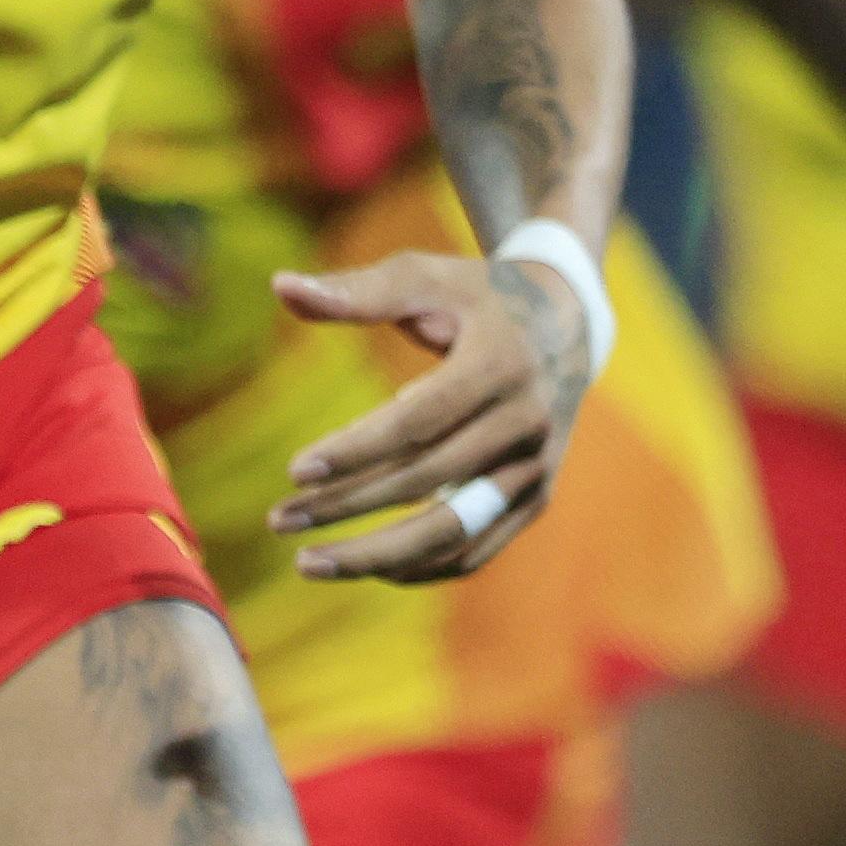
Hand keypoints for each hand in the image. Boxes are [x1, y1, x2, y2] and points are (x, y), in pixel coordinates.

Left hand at [267, 249, 592, 581]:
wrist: (567, 324)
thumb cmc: (478, 297)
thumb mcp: (427, 278)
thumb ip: (357, 290)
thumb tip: (281, 287)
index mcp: (501, 364)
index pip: (420, 421)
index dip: (357, 450)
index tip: (294, 470)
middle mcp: (528, 423)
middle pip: (427, 482)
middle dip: (347, 505)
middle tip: (278, 520)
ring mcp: (536, 467)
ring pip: (453, 531)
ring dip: (377, 556)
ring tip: (309, 562)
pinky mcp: (536, 497)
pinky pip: (476, 549)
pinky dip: (420, 566)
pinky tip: (365, 566)